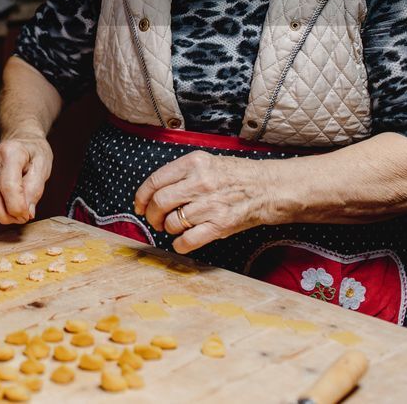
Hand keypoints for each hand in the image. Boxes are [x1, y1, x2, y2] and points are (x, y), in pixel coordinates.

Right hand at [0, 134, 52, 224]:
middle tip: (21, 218)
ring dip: (0, 216)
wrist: (20, 141)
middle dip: (7, 216)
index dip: (17, 207)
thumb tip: (27, 212)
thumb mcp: (42, 166)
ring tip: (14, 211)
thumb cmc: (33, 153)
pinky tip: (4, 207)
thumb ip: (35, 190)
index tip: (27, 215)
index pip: (8, 187)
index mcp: (10, 152)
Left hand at [133, 150, 275, 253]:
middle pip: (160, 202)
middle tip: (154, 220)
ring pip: (173, 222)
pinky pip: (189, 240)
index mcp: (194, 163)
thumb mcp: (206, 162)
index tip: (139, 205)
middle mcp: (200, 182)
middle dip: (151, 215)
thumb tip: (153, 192)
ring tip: (174, 227)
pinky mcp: (221, 225)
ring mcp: (211, 205)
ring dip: (168, 229)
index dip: (141, 197)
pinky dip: (180, 244)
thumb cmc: (234, 176)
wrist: (267, 188)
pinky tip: (181, 242)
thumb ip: (181, 173)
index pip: (155, 181)